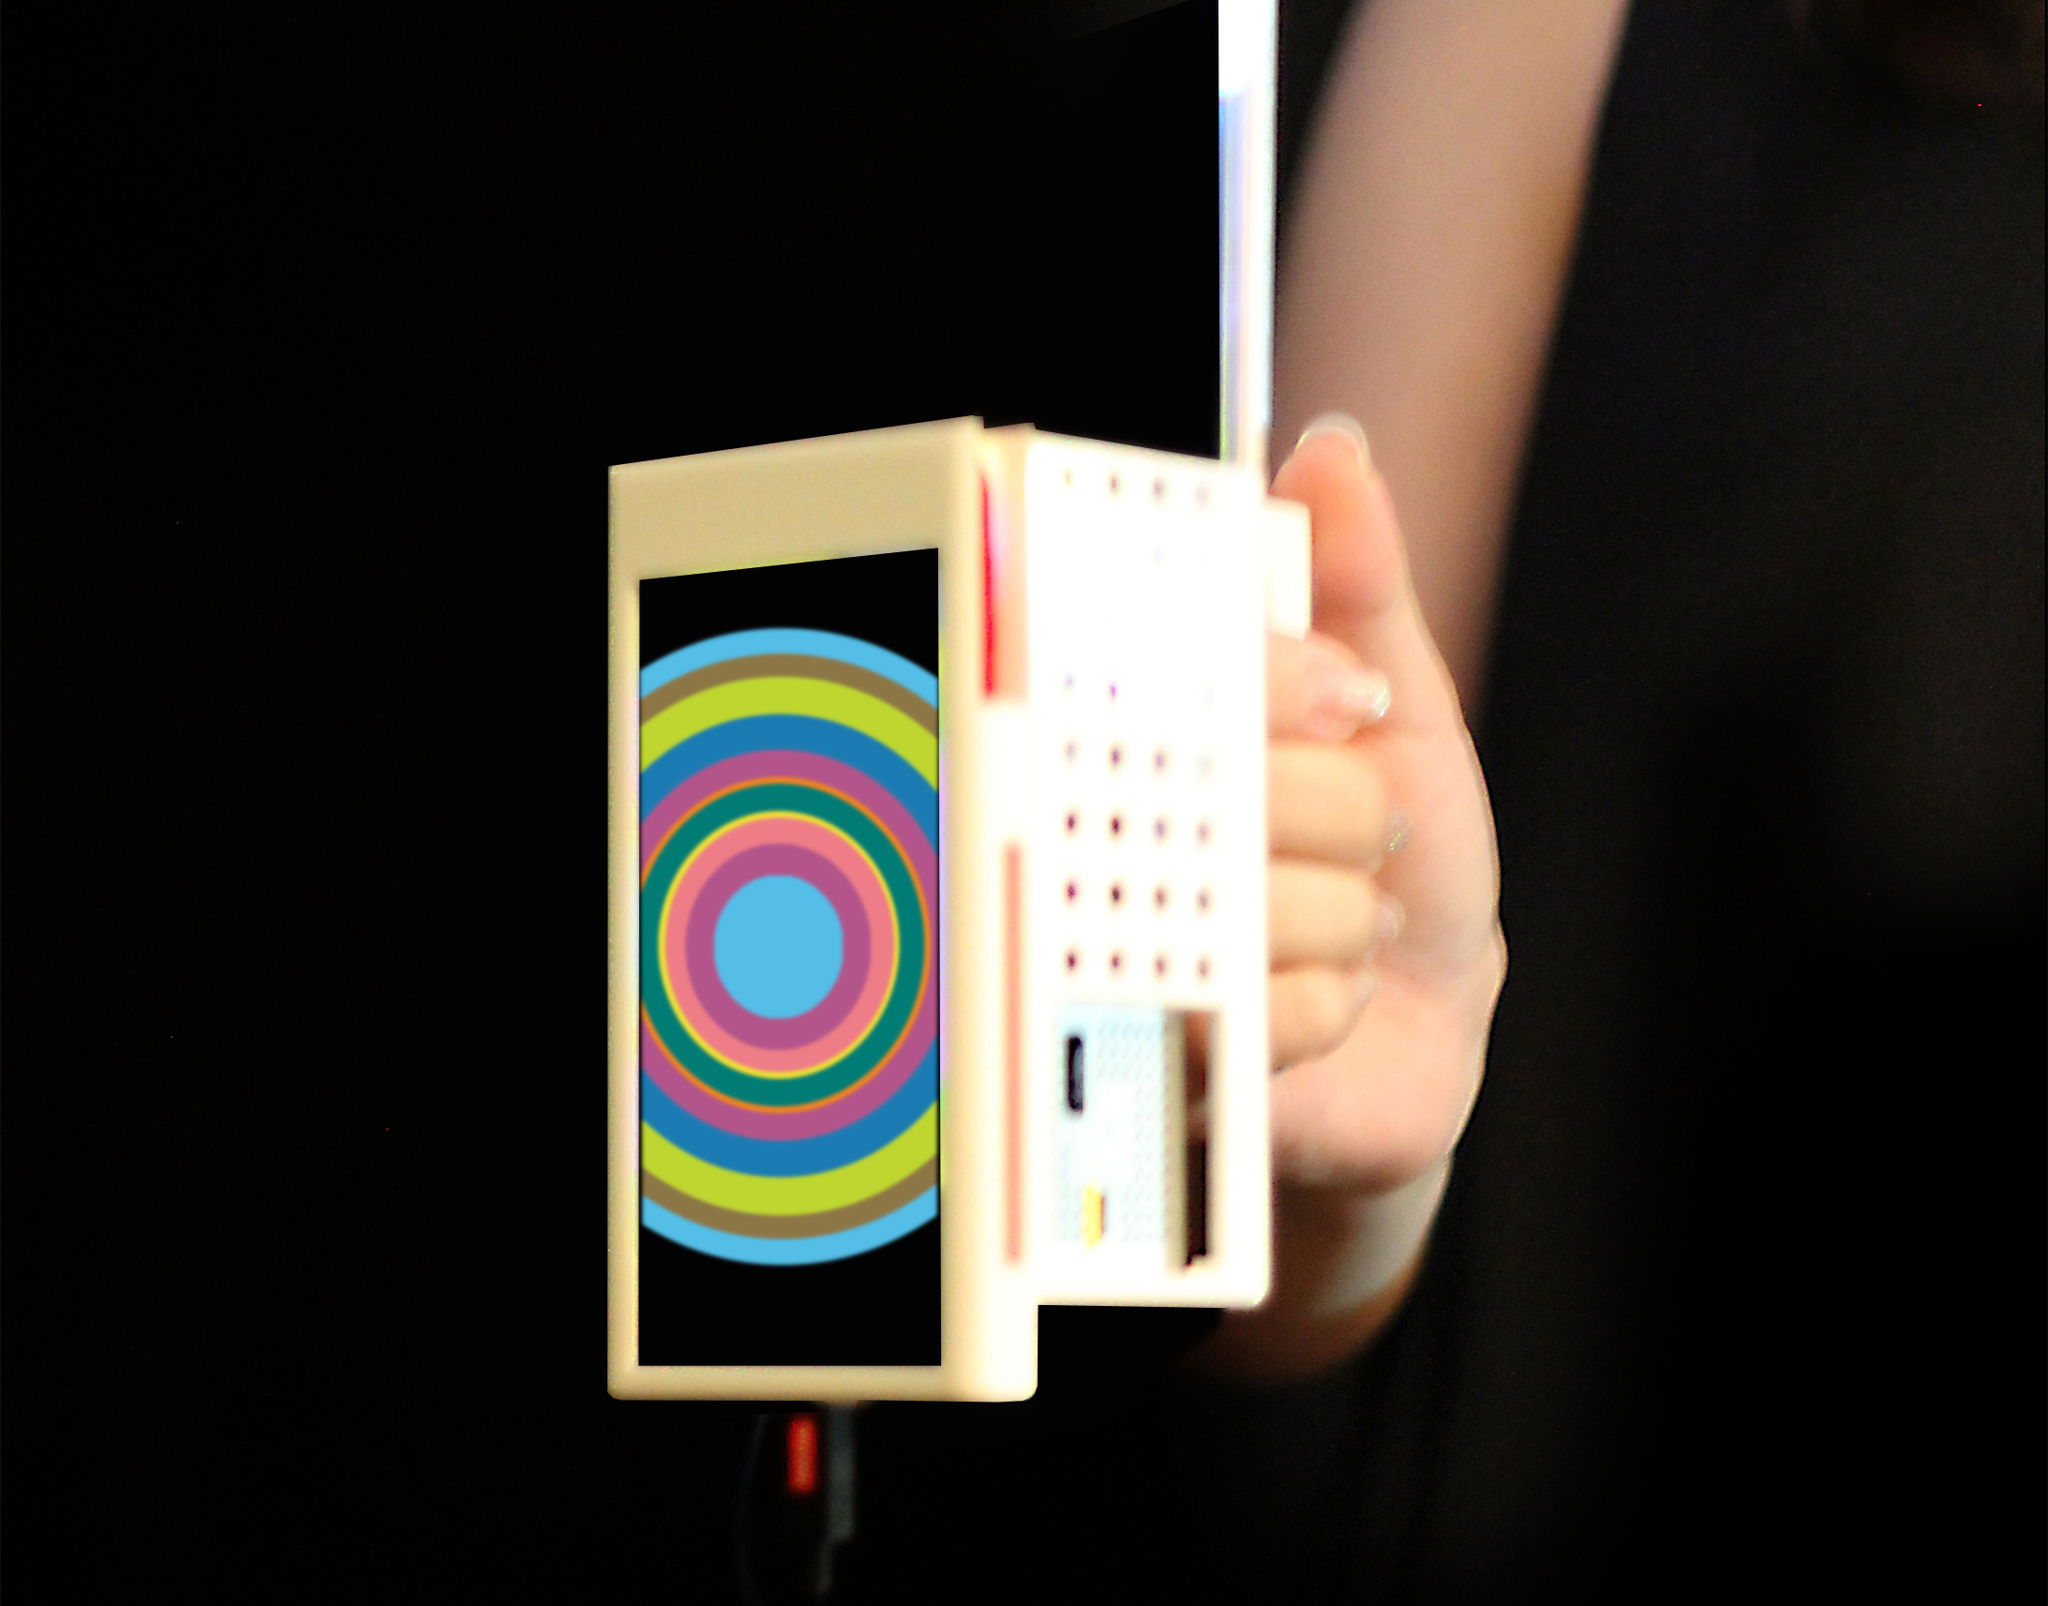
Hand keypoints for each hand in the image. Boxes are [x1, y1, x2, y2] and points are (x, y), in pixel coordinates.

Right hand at [1196, 420, 1504, 1201]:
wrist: (1417, 1028)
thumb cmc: (1400, 857)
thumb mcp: (1404, 711)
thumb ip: (1361, 581)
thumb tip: (1328, 449)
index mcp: (1164, 725)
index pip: (1183, 663)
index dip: (1288, 680)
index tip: (1356, 704)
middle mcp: (1119, 821)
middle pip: (1231, 781)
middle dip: (1343, 809)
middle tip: (1364, 829)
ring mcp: (1120, 936)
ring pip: (1255, 899)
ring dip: (1343, 920)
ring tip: (1339, 924)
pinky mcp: (1145, 1045)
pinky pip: (1258, 1007)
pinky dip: (1325, 1002)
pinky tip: (1317, 993)